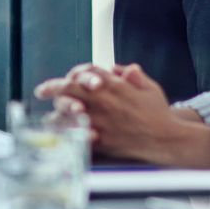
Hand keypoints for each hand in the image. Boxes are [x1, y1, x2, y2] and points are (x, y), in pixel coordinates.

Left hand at [33, 63, 200, 164]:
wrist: (168, 139)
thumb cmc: (159, 113)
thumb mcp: (149, 88)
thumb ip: (133, 76)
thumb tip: (120, 69)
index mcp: (115, 86)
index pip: (87, 72)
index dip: (72, 73)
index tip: (66, 76)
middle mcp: (105, 101)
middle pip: (71, 89)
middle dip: (53, 88)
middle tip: (42, 91)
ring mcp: (102, 120)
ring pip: (70, 112)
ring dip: (57, 111)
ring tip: (49, 116)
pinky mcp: (103, 140)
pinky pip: (79, 134)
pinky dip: (68, 133)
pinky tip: (60, 134)